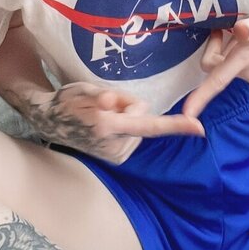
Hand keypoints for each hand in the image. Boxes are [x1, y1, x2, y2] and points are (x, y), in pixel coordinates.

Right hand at [24, 81, 204, 162]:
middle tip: (105, 105)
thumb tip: (116, 103)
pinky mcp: (117, 159)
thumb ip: (105, 97)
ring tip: (102, 116)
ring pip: (140, 128)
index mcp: (107, 125)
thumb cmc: (69, 100)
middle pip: (144, 119)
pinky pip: (134, 136)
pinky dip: (124, 129)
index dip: (176, 125)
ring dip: (127, 120)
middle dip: (131, 109)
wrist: (50, 122)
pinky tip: (105, 126)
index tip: (199, 127)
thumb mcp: (85, 90)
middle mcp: (114, 145)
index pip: (149, 125)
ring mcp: (115, 155)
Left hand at [182, 3, 248, 118]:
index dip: (199, 98)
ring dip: (232, 55)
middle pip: (217, 69)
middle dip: (216, 50)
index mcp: (247, 59)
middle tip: (226, 29)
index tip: (186, 113)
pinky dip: (244, 62)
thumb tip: (239, 31)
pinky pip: (245, 73)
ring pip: (232, 70)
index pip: (217, 80)